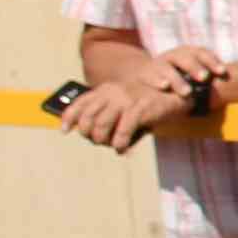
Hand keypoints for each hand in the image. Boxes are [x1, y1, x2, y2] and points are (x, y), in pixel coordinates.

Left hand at [57, 80, 179, 153]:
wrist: (173, 95)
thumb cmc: (145, 104)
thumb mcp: (122, 104)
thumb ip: (106, 114)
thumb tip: (90, 135)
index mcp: (105, 89)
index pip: (80, 103)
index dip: (69, 117)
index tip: (64, 130)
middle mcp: (112, 92)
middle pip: (87, 117)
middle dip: (88, 133)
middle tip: (97, 141)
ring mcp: (125, 100)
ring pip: (101, 125)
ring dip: (102, 140)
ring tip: (110, 145)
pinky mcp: (139, 108)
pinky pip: (122, 130)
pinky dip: (119, 143)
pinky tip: (120, 148)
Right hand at [148, 45, 227, 96]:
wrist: (148, 72)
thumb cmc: (178, 74)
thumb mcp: (191, 69)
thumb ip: (207, 73)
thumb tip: (235, 82)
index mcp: (188, 53)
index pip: (202, 53)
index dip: (212, 61)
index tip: (222, 72)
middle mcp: (173, 55)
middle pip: (185, 58)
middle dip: (195, 68)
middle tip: (204, 78)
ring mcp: (159, 63)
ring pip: (168, 69)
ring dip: (178, 80)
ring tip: (187, 92)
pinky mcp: (146, 73)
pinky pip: (151, 76)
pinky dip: (157, 80)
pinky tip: (164, 86)